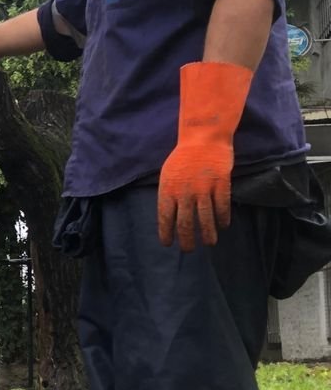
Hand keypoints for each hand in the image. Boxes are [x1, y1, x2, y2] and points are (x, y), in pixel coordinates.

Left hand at [157, 62, 252, 251]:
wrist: (203, 139)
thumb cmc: (182, 157)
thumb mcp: (167, 175)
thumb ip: (168, 195)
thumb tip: (168, 216)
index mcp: (168, 191)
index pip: (165, 218)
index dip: (166, 233)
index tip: (168, 244)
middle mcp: (185, 193)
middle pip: (185, 223)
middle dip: (187, 240)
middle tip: (188, 250)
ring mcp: (203, 189)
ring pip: (206, 219)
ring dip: (208, 234)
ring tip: (209, 243)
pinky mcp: (220, 185)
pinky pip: (222, 207)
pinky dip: (223, 218)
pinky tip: (224, 226)